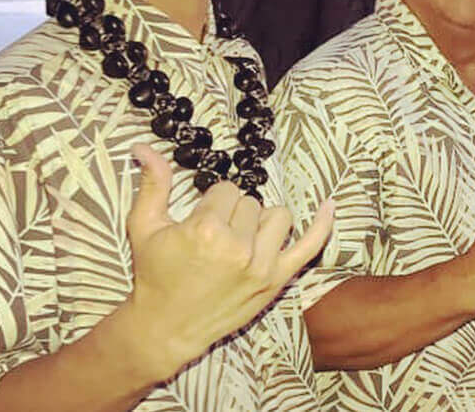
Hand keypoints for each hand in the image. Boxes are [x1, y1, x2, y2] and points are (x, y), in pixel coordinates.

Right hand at [124, 144, 333, 380]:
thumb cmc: (154, 275)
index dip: (212, 202)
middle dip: (232, 212)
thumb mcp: (144, 227)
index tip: (200, 219)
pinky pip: (310, 246)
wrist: (165, 327)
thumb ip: (153, 184)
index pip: (226, 190)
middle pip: (250, 202)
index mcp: (206, 230)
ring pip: (277, 216)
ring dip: (260, 221)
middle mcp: (237, 247)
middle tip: (213, 235)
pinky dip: (323, 225)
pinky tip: (330, 205)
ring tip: (240, 237)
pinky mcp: (276, 280)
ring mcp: (261, 266)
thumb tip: (145, 146)